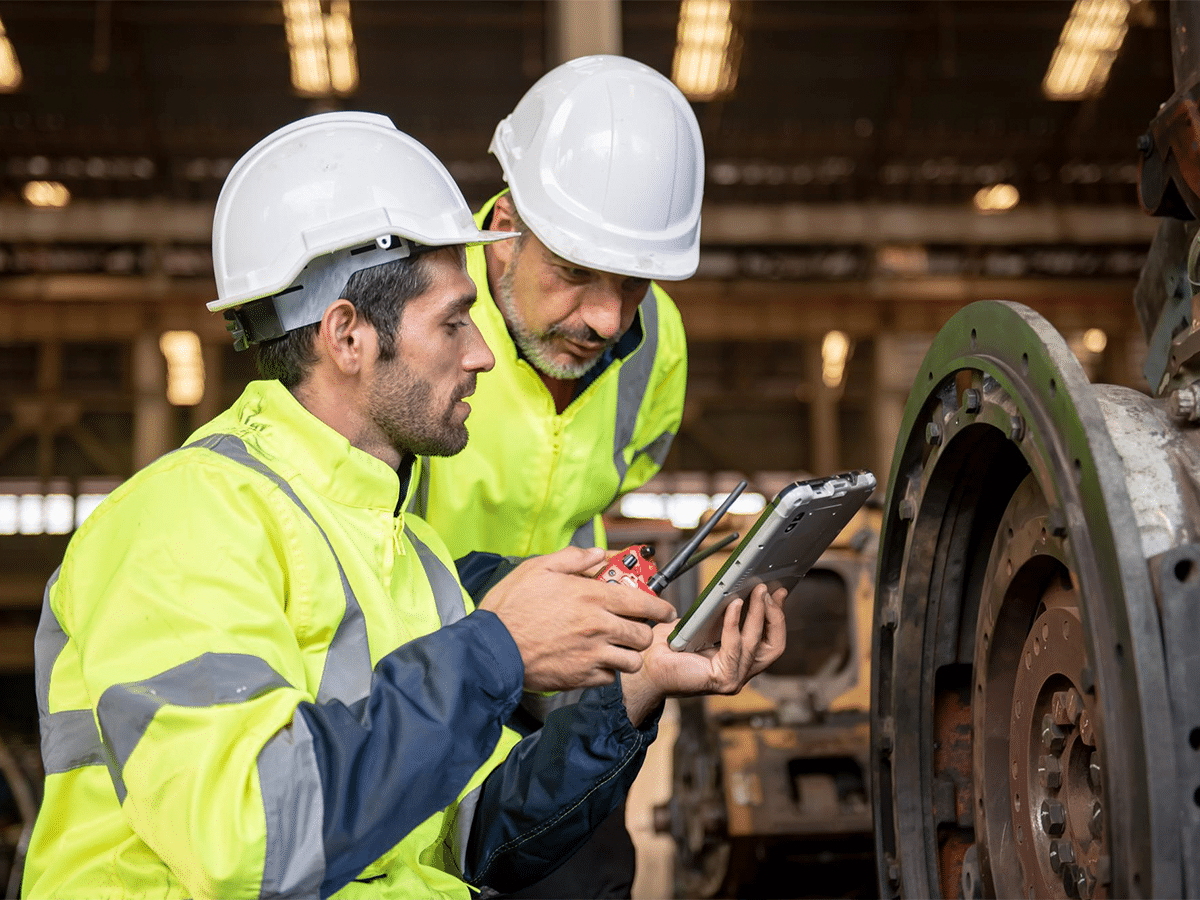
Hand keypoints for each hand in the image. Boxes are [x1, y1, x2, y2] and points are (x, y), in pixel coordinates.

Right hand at [479, 546, 676, 692]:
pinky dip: (608, 671)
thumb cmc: (511, 607)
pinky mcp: (581, 677)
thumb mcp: (539, 568)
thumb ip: (574, 559)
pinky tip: (595, 662)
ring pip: (632, 660)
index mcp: (591, 597)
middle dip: (644, 630)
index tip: (665, 609)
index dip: (660, 606)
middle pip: (643, 634)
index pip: (643, 602)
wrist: (492, 649)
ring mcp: (592, 655)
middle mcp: (598, 626)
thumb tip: (598, 554)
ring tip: (617, 647)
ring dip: (629, 653)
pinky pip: (611, 678)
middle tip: (635, 627)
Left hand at [620, 583, 786, 725]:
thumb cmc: (669, 647)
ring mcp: (734, 679)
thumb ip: (723, 613)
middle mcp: (740, 671)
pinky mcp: (722, 680)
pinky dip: (735, 623)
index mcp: (739, 659)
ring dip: (758, 614)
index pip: (770, 640)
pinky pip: (734, 647)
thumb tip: (739, 589)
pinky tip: (733, 605)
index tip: (779, 591)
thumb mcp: (703, 623)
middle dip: (774, 615)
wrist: (646, 665)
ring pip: (756, 644)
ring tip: (755, 591)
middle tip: (769, 590)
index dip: (777, 615)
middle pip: (774, 646)